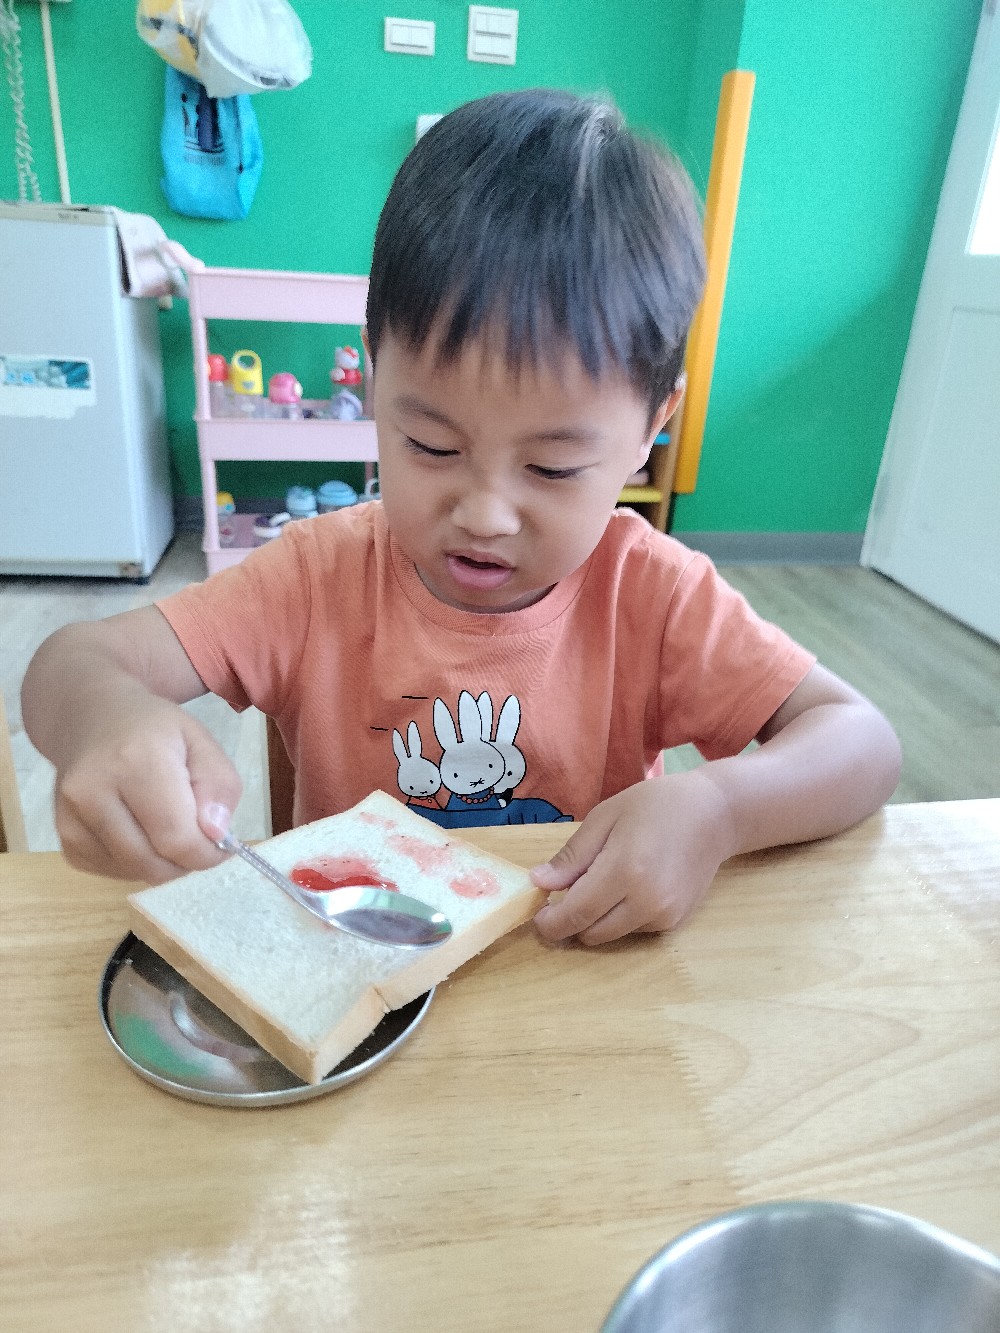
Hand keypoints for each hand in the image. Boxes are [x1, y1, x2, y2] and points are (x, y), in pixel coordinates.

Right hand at [53, 696, 242, 883]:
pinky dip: (135, 862)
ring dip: (161, 863)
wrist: (90, 717)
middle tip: (198, 839)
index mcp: (135, 761)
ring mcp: (70, 816)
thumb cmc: (154, 730)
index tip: (222, 845)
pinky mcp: (64, 836)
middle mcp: (93, 790)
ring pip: (132, 872)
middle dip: (186, 862)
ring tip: (167, 827)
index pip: (176, 837)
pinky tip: (139, 830)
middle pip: (153, 863)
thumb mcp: (201, 741)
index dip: (207, 854)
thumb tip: (215, 833)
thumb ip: (219, 786)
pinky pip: (111, 870)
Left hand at [530, 771, 735, 945]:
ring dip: (594, 920)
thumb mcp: (605, 818)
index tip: (538, 913)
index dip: (550, 921)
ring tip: (600, 883)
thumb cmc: (654, 806)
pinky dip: (619, 917)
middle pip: (590, 933)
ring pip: (610, 935)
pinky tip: (627, 887)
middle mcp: (646, 902)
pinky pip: (632, 930)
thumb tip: (540, 883)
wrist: (713, 814)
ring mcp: (664, 915)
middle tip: (564, 892)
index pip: (575, 914)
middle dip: (569, 921)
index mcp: (625, 871)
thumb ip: (572, 856)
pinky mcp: (675, 922)